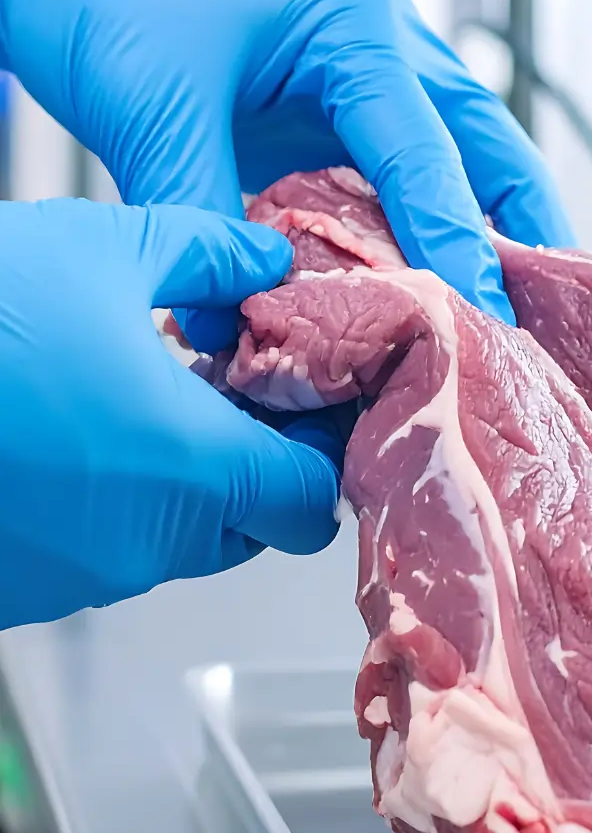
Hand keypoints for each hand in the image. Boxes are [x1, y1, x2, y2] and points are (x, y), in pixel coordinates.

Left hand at [0, 0, 572, 350]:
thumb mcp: (154, 108)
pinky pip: (391, 175)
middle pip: (488, 146)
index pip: (429, 152)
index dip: (461, 241)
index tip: (488, 316)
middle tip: (555, 317)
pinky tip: (418, 286)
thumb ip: (201, 214)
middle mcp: (379, 49)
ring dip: (485, 230)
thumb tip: (234, 323)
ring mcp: (356, 78)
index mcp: (356, 30)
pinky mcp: (320, 109)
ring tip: (510, 314)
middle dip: (529, 229)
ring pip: (454, 160)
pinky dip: (415, 229)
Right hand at [0, 198, 341, 624]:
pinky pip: (96, 552)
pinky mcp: (22, 587)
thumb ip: (208, 251)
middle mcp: (146, 543)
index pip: (311, 497)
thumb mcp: (100, 246)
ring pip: (172, 540)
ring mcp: (78, 575)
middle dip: (253, 461)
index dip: (321, 447)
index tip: (304, 397)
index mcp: (194, 468)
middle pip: (251, 525)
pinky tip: (66, 431)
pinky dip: (105, 503)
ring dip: (176, 480)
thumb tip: (263, 255)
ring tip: (135, 395)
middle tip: (225, 386)